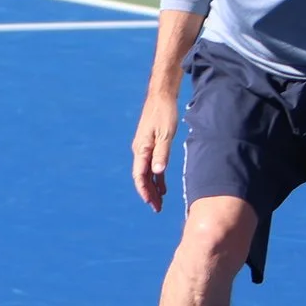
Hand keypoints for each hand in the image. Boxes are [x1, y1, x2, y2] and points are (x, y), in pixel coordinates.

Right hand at [131, 90, 180, 210]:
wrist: (161, 96)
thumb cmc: (164, 113)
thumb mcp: (166, 134)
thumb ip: (161, 154)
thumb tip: (157, 173)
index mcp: (141, 149)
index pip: (140, 176)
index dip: (145, 191)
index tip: (151, 203)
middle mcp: (140, 150)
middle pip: (142, 177)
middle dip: (149, 193)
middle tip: (157, 208)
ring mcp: (144, 148)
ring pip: (147, 173)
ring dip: (153, 187)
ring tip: (160, 202)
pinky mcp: (150, 145)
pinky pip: (152, 165)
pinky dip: (157, 177)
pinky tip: (163, 187)